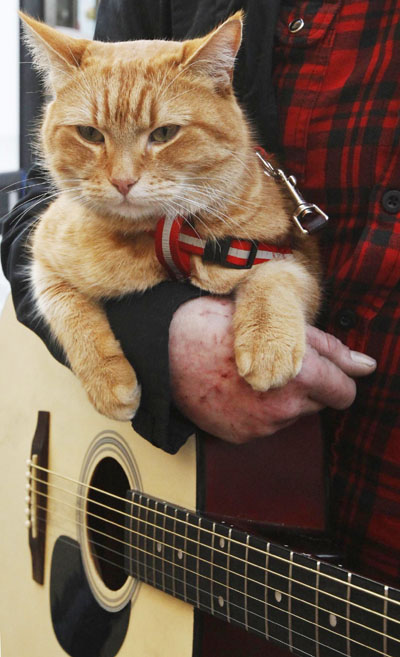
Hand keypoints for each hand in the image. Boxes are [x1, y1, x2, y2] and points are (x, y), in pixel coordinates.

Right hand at [169, 296, 376, 443]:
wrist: (167, 348)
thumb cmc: (220, 326)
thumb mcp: (279, 324)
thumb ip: (329, 348)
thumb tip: (365, 367)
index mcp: (299, 376)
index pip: (344, 392)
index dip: (338, 378)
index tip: (328, 372)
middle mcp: (284, 408)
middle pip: (317, 403)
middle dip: (305, 386)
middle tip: (274, 362)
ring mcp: (261, 427)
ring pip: (289, 415)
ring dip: (280, 398)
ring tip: (249, 374)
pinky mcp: (241, 436)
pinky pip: (264, 426)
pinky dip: (257, 411)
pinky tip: (236, 390)